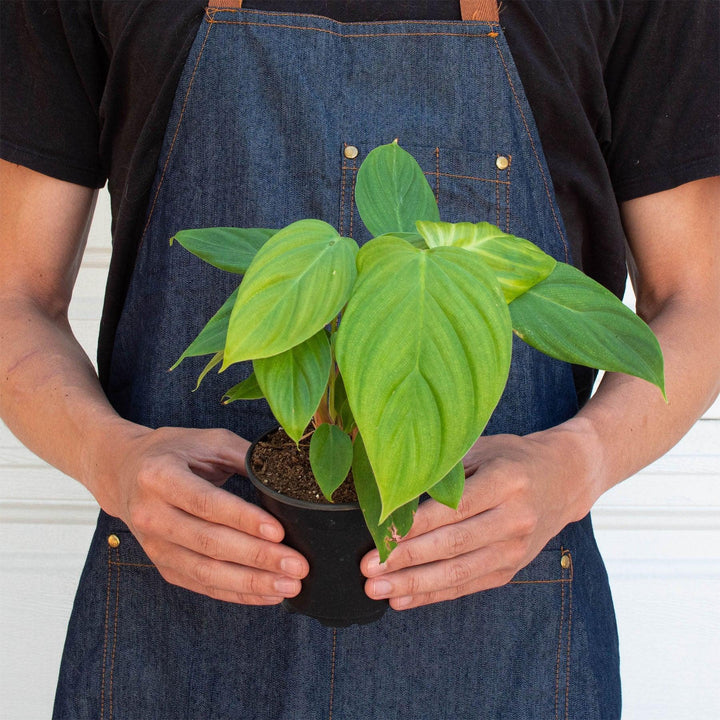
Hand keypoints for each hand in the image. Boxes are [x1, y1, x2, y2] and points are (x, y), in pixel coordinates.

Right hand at [90, 425, 308, 604]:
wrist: (123, 472)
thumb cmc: (173, 452)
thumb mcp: (207, 441)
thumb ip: (245, 455)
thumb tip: (289, 474)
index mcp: (160, 476)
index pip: (206, 503)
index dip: (243, 520)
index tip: (279, 532)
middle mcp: (151, 514)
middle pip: (209, 543)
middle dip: (257, 557)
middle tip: (297, 566)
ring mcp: (154, 546)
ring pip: (206, 572)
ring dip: (251, 583)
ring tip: (290, 586)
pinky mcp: (163, 566)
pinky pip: (202, 586)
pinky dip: (237, 593)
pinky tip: (267, 595)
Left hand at [361, 426, 596, 609]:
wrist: (565, 479)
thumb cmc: (513, 457)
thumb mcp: (482, 448)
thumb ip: (446, 468)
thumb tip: (393, 487)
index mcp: (506, 482)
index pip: (456, 509)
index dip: (417, 526)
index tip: (382, 535)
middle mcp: (515, 519)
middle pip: (454, 545)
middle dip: (406, 559)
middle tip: (368, 568)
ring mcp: (515, 549)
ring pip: (458, 573)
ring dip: (414, 584)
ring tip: (377, 589)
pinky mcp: (511, 570)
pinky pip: (467, 586)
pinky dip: (433, 594)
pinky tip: (403, 599)